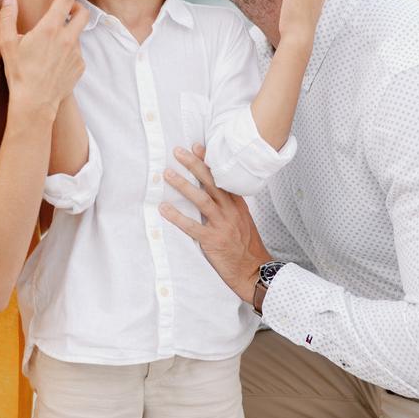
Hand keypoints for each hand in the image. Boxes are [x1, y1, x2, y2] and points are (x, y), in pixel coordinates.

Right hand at [0, 0, 88, 118]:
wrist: (35, 103)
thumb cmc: (19, 73)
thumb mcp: (7, 43)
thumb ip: (7, 16)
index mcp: (50, 29)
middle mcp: (68, 38)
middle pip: (83, 12)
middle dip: (77, 6)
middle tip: (66, 7)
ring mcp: (76, 53)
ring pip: (78, 34)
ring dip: (68, 32)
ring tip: (51, 43)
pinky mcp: (80, 66)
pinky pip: (77, 52)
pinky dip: (68, 51)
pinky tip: (54, 60)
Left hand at [160, 145, 270, 302]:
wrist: (254, 270)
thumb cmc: (245, 246)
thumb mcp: (242, 221)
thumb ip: (228, 206)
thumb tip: (212, 192)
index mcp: (237, 205)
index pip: (222, 178)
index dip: (209, 162)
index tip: (197, 146)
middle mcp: (230, 211)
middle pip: (211, 183)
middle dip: (194, 165)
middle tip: (178, 152)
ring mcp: (222, 225)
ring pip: (201, 199)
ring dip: (183, 185)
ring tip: (168, 174)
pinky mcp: (212, 241)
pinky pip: (192, 226)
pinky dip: (177, 217)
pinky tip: (164, 208)